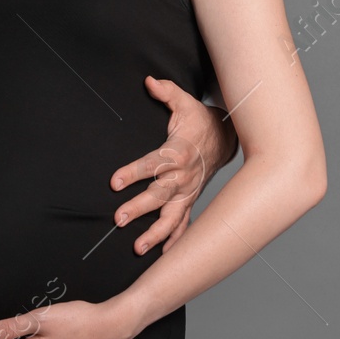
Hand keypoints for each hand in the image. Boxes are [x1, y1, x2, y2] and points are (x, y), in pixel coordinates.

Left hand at [108, 75, 236, 254]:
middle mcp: (182, 176)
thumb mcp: (184, 102)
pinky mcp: (190, 200)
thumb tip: (148, 80)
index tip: (114, 181)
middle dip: (139, 207)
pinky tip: (164, 257)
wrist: (225, 137)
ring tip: (137, 248)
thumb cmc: (200, 120)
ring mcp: (188, 192)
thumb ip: (166, 92)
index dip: (133, 171)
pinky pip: (184, 224)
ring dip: (155, 233)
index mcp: (177, 153)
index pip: (152, 163)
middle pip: (159, 194)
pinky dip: (175, 241)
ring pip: (171, 216)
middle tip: (118, 219)